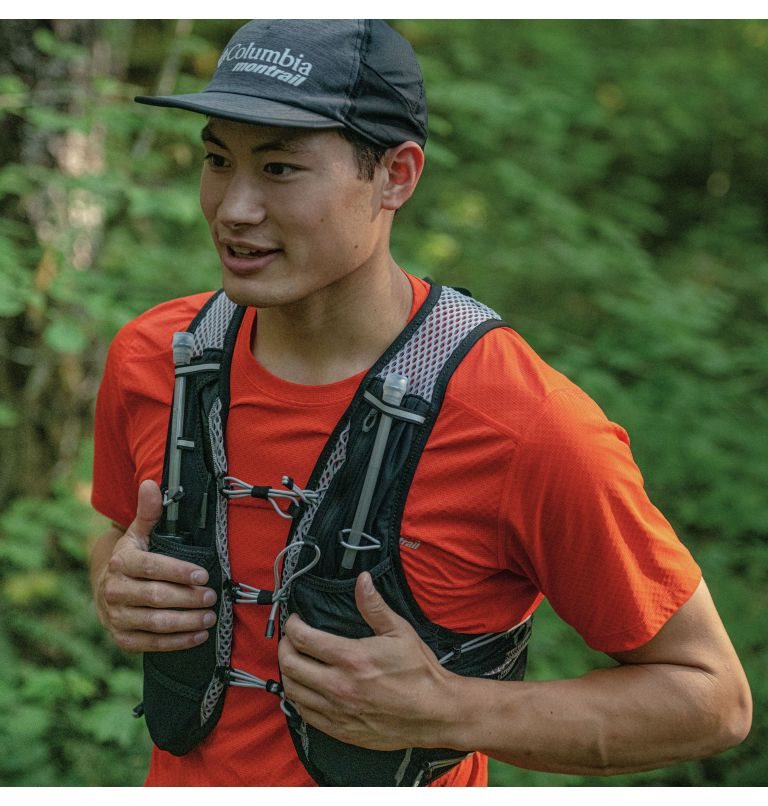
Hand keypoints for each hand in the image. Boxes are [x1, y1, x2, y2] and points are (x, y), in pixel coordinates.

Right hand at [95, 479, 216, 652]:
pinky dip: (176, 642)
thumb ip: (149, 512)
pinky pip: (150, 643)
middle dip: (188, 598)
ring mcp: (116, 616)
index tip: (203, 574)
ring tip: (210, 616)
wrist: (105, 587)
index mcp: (122, 561)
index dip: (178, 572)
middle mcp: (115, 590)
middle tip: (213, 596)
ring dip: (186, 622)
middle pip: (156, 597)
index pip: (152, 567)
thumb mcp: (139, 533)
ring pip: (155, 622)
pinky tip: (198, 636)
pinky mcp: (122, 637)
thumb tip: (151, 484)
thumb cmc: (132, 557)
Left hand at [278, 572, 457, 750]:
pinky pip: (305, 714)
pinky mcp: (340, 729)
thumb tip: (362, 580)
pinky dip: (299, 698)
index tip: (296, 620)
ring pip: (292, 691)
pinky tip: (306, 688)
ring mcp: (337, 711)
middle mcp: (339, 686)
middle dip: (284, 646)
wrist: (434, 713)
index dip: (293, 625)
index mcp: (352, 658)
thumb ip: (374, 606)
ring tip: (296, 661)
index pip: (303, 639)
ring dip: (288, 673)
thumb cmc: (419, 671)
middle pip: (290, 665)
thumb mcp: (399, 631)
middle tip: (291, 638)